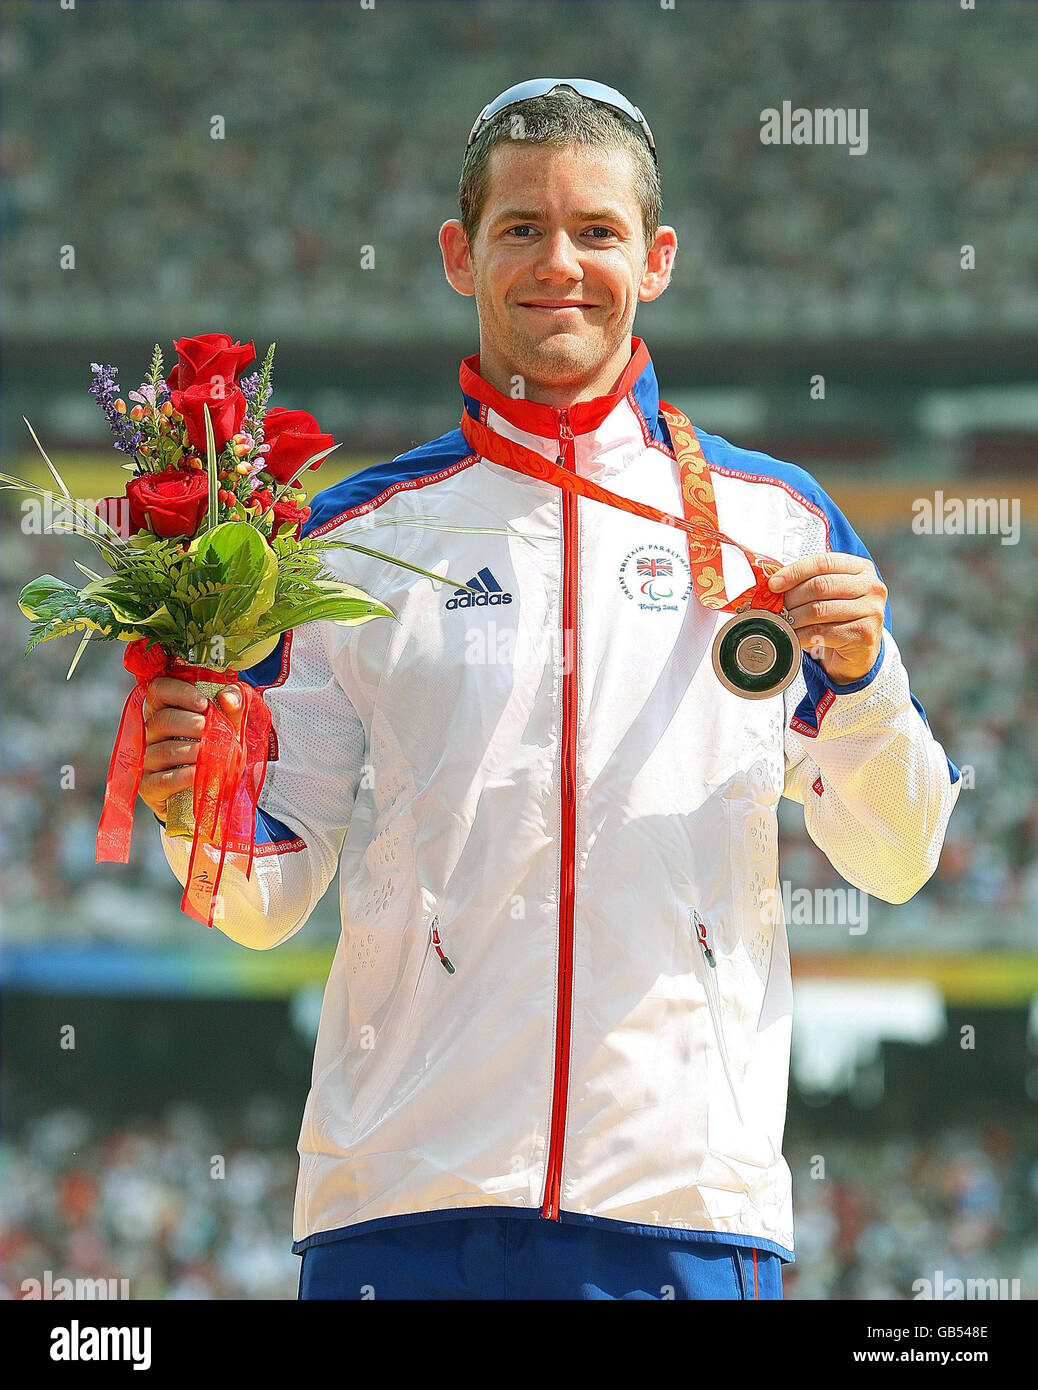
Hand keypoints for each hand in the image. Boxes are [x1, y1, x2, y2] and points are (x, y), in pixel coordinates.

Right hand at [140, 677, 243, 821]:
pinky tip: (199, 773)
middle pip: (161, 720)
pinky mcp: (149, 787)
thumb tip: (227, 697)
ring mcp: (147, 761)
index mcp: (165, 710)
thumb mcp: (230, 724)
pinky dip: (183, 776)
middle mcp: (150, 734)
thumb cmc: (217, 749)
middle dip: (188, 723)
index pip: (159, 690)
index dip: (179, 692)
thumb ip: (233, 705)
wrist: (215, 789)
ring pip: (163, 751)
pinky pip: (162, 780)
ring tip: (209, 753)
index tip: (203, 703)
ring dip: (190, 751)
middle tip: (207, 728)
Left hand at [767, 552, 885, 683]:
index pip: (823, 562)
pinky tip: (792, 636)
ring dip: (794, 617)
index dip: (795, 571)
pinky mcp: (864, 634)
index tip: (774, 584)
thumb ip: (810, 583)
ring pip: (819, 610)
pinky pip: (823, 632)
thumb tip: (774, 583)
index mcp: (861, 568)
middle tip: (775, 607)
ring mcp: (871, 610)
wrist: (860, 650)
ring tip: (781, 621)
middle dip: (792, 597)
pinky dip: (801, 635)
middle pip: (820, 585)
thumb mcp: (830, 594)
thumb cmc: (840, 617)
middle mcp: (871, 586)